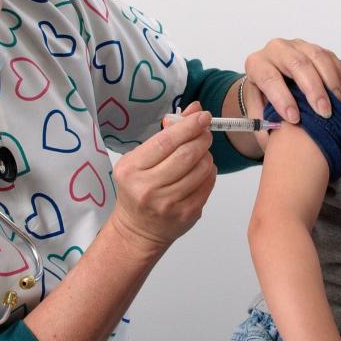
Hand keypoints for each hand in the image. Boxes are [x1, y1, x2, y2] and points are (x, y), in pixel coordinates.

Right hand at [107, 102, 214, 258]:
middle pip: (186, 155)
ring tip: (202, 153)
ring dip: (207, 155)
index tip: (202, 116)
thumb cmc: (137, 189)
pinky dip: (209, 172)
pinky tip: (202, 170)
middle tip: (206, 132)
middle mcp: (148, 188)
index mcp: (131, 169)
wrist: (137, 230)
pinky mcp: (186, 214)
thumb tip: (194, 110)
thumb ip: (166, 134)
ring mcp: (168, 204)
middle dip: (202, 138)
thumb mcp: (140, 160)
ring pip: (200, 169)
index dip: (188, 126)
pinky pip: (207, 185)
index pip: (165, 142)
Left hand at [244, 39, 340, 124]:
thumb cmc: (264, 103)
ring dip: (330, 82)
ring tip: (338, 104)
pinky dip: (338, 76)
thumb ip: (266, 123)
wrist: (270, 88)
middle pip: (297, 64)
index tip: (295, 119)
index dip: (283, 99)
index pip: (269, 78)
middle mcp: (275, 50)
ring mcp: (297, 46)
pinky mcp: (314, 48)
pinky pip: (331, 57)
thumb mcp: (258, 115)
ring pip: (317, 56)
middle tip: (324, 112)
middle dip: (313, 90)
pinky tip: (340, 93)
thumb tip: (278, 132)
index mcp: (256, 64)